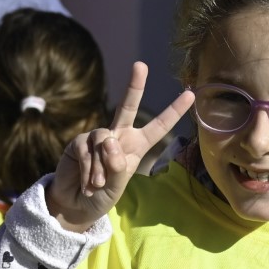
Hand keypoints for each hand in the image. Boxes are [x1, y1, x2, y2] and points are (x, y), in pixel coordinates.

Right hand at [46, 61, 191, 231]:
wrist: (77, 204)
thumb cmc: (104, 195)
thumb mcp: (117, 184)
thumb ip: (116, 164)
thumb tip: (109, 140)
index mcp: (137, 145)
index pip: (158, 126)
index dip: (173, 111)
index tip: (190, 94)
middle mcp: (118, 136)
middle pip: (127, 107)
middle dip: (135, 85)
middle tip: (141, 65)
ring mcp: (97, 137)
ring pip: (104, 140)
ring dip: (102, 166)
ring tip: (98, 184)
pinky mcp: (79, 142)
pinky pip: (87, 150)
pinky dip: (89, 169)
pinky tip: (88, 183)